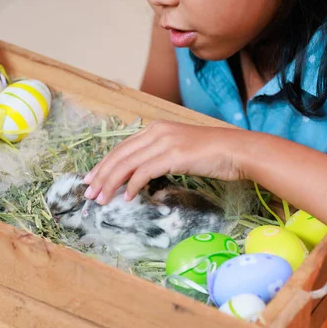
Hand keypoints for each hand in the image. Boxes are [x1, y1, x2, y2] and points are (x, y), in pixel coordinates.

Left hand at [83, 120, 246, 204]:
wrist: (237, 150)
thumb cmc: (212, 153)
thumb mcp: (179, 150)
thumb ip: (158, 156)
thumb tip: (139, 175)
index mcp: (156, 128)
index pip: (121, 147)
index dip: (104, 164)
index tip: (92, 179)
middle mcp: (157, 131)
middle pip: (119, 155)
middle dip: (101, 175)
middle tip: (90, 193)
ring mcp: (165, 142)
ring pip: (127, 164)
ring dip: (111, 183)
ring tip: (102, 199)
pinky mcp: (173, 155)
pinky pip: (144, 172)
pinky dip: (132, 186)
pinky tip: (127, 198)